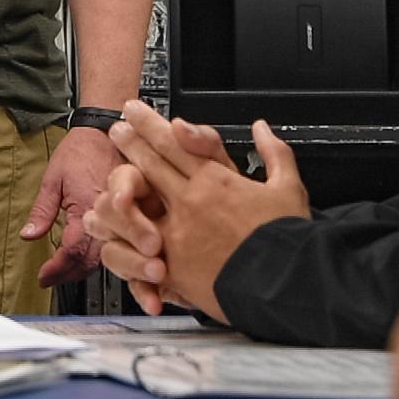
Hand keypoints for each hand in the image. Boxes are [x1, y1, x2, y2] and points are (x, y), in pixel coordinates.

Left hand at [23, 127, 118, 287]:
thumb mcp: (52, 178)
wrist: (106, 130)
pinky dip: (106, 256)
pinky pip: (120, 243)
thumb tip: (29, 236)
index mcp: (86, 207)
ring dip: (87, 269)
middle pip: (91, 261)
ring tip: (68, 272)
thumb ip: (42, 211)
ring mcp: (122, 215)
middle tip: (53, 278)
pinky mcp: (132, 212)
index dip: (56, 269)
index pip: (71, 251)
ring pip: (108, 256)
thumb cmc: (80, 149)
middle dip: (70, 275)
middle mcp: (108, 215)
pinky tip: (93, 257)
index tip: (43, 276)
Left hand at [89, 105, 309, 322]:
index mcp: (216, 181)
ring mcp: (178, 235)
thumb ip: (274, 153)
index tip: (136, 112)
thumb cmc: (288, 241)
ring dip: (120, 181)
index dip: (151, 125)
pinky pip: (139, 245)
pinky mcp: (173, 267)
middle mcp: (191, 202)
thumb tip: (262, 128)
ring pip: (138, 200)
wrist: (286, 286)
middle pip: (151, 164)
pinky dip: (121, 230)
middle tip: (116, 130)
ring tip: (110, 170)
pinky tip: (109, 220)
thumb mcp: (289, 188)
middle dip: (130, 143)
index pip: (174, 143)